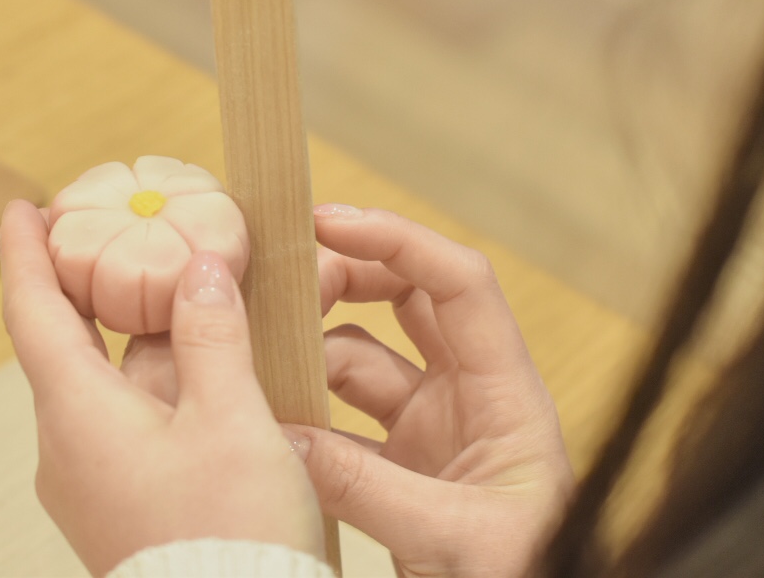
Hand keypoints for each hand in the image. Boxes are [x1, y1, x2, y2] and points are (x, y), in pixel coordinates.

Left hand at [0, 199, 323, 575]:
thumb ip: (213, 336)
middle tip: (131, 234)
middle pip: (75, 345)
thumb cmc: (227, 543)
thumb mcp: (233, 420)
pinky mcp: (124, 507)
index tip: (22, 210)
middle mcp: (68, 449)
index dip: (24, 253)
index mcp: (76, 416)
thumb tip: (200, 270)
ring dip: (149, 339)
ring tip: (198, 294)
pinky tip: (213, 369)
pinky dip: (165, 384)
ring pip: (114, 386)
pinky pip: (133, 425)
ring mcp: (94, 483)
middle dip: (103, 288)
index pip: (32, 312)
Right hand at [287, 204, 574, 577]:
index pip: (459, 284)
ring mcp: (433, 434)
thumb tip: (278, 435)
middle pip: (405, 301)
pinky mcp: (400, 473)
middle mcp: (470, 400)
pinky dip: (302, 414)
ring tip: (256, 352)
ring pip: (361, 361)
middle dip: (344, 278)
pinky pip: (340, 423)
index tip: (329, 223)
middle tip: (281, 284)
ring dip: (312, 352)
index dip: (397, 241)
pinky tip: (266, 414)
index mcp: (507, 395)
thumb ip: (366, 487)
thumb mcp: (452, 538)